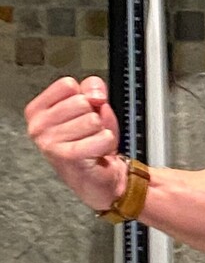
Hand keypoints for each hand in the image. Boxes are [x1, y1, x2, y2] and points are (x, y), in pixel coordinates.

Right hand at [24, 76, 126, 211]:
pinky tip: (97, 152)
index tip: (83, 112)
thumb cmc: (92, 142)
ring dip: (100, 131)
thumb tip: (94, 94)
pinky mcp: (66, 156)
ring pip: (93, 120)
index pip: (67, 85)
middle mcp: (38, 126)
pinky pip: (102, 137)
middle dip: (94, 116)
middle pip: (81, 102)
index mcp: (38, 111)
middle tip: (89, 132)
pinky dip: (107, 143)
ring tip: (92, 142)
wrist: (100, 177)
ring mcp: (49, 142)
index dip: (85, 95)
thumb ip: (92, 88)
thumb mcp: (93, 106)